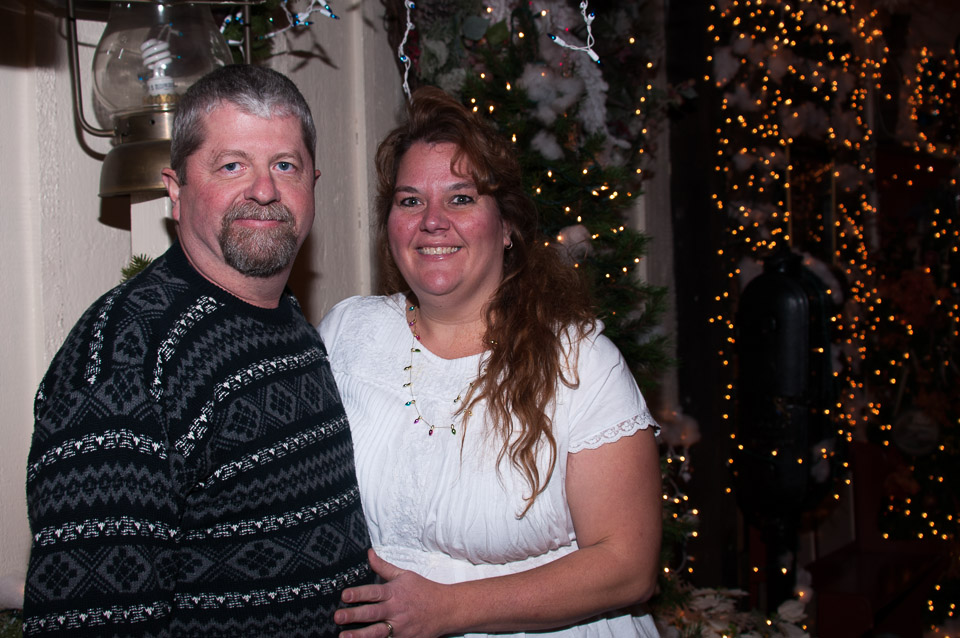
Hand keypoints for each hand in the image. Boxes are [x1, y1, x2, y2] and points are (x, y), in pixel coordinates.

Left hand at [336, 549, 450, 637]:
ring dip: (360, 635)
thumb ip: (384, 567)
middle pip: (372, 613)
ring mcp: (400, 627)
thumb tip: (369, 554)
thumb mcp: (404, 575)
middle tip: (338, 616)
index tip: (344, 595)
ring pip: (377, 632)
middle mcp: (396, 610)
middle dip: (354, 615)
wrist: (446, 609)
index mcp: (394, 592)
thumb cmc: (423, 590)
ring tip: (344, 636)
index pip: (374, 592)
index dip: (358, 594)